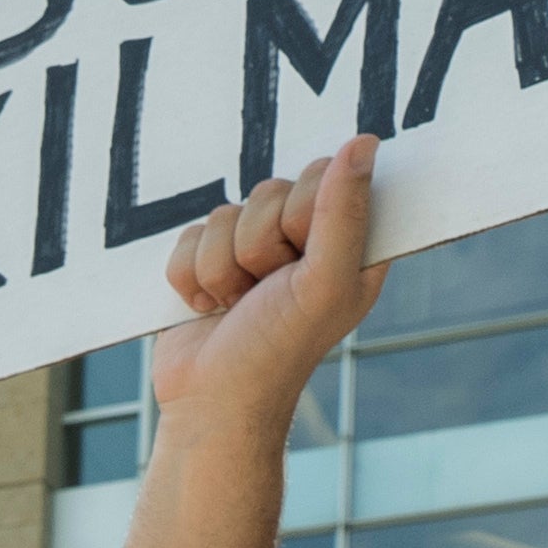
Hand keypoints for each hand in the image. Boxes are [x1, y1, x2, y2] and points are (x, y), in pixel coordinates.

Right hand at [143, 137, 384, 444]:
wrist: (211, 404)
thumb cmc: (277, 352)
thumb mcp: (324, 282)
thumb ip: (344, 213)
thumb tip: (362, 142)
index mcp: (347, 241)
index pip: (322, 174)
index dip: (303, 213)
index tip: (304, 259)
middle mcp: (303, 241)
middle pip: (267, 190)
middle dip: (257, 244)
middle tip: (268, 290)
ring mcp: (252, 252)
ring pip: (222, 212)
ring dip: (221, 268)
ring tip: (237, 305)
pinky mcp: (206, 264)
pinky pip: (186, 236)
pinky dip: (189, 277)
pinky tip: (208, 308)